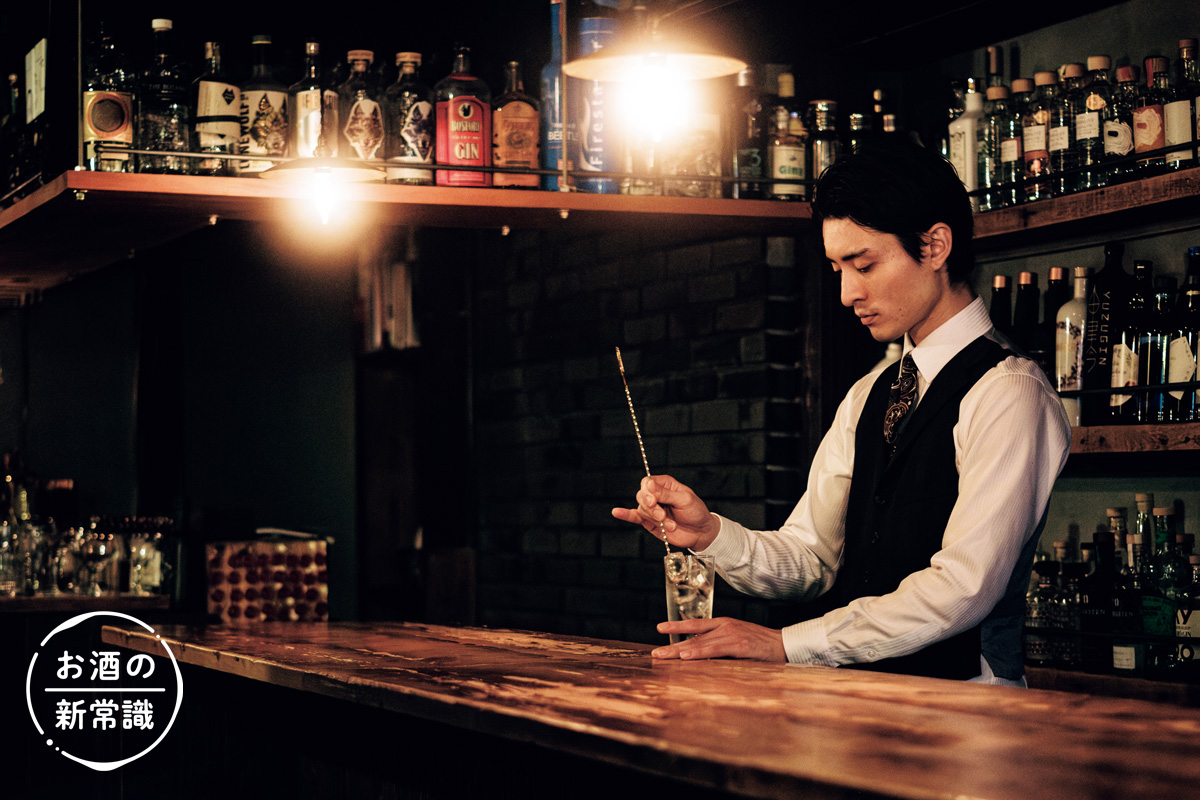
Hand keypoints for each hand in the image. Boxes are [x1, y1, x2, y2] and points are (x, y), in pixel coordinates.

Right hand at [610, 475, 720, 550]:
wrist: (700, 532)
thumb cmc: (695, 512)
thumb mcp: (684, 499)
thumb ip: (666, 494)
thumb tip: (649, 484)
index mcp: (665, 484)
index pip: (647, 482)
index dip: (648, 491)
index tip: (654, 500)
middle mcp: (656, 495)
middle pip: (642, 496)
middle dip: (651, 508)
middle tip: (662, 516)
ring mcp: (652, 509)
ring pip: (642, 509)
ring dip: (655, 519)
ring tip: (670, 525)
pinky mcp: (649, 522)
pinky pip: (634, 517)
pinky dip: (625, 515)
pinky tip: (616, 512)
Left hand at [651, 618, 786, 661]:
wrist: (786, 644)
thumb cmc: (763, 647)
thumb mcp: (739, 643)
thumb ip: (722, 647)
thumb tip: (704, 656)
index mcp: (725, 625)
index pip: (696, 624)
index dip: (678, 626)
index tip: (660, 629)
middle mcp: (725, 627)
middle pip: (693, 636)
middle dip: (673, 645)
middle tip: (655, 654)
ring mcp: (732, 634)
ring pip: (700, 644)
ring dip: (680, 652)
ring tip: (664, 657)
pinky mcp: (739, 645)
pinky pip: (714, 650)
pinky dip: (699, 653)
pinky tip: (686, 657)